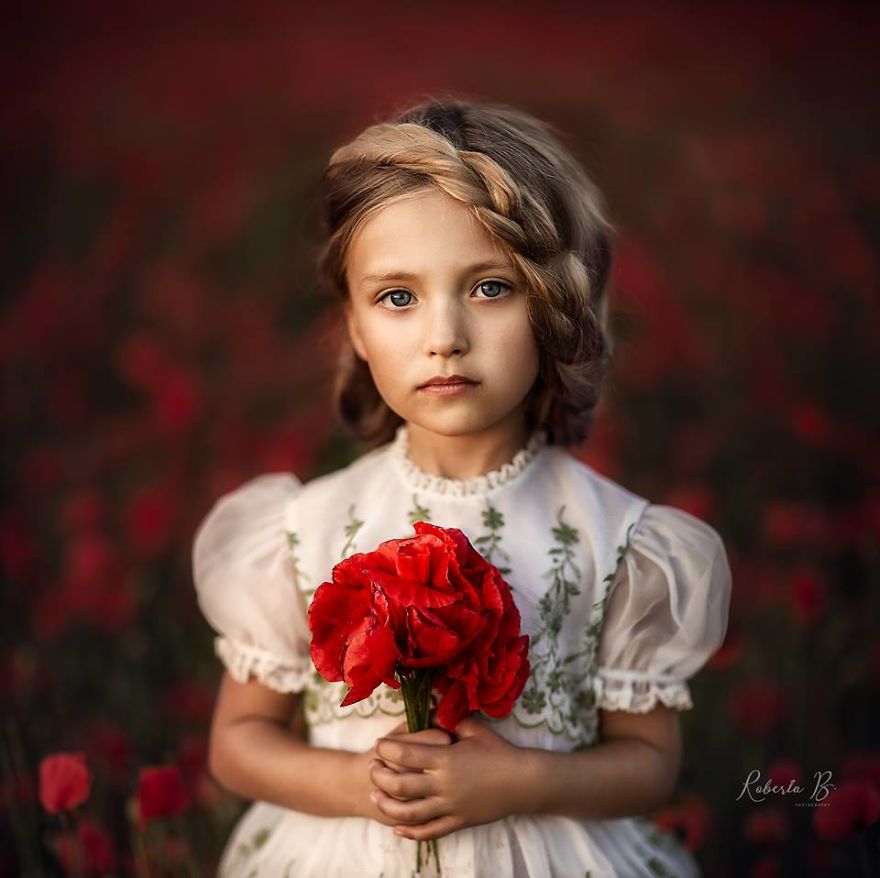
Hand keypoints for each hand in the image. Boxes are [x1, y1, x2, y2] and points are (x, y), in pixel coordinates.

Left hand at [369, 716, 523, 840]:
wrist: (522, 782)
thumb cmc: (498, 751)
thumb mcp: (473, 729)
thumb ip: (449, 719)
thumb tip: (430, 705)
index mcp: (446, 759)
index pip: (406, 754)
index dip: (387, 749)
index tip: (379, 744)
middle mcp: (444, 785)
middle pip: (400, 785)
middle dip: (380, 776)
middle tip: (372, 768)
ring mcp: (450, 807)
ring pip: (409, 813)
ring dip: (387, 805)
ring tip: (376, 796)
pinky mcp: (457, 822)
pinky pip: (429, 832)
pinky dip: (409, 832)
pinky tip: (397, 828)